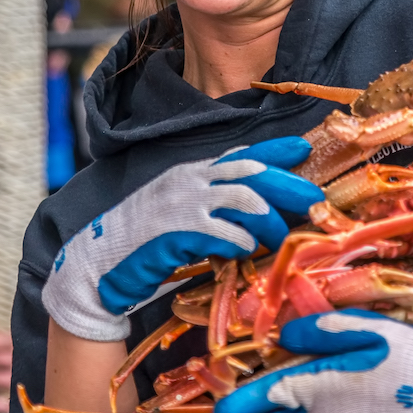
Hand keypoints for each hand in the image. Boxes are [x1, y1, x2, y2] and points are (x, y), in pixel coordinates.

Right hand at [42, 137, 322, 341]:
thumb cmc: (144, 243)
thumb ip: (211, 204)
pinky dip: (242, 242)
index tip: (301, 148)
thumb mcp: (179, 210)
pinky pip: (224, 233)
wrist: (98, 265)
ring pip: (244, 200)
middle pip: (251, 173)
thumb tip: (254, 211)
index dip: (273, 151)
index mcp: (191, 173)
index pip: (240, 155)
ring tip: (280, 238)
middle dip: (286, 184)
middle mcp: (189, 181)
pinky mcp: (177, 232)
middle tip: (313, 199)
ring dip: (269, 220)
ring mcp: (183, 205)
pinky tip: (249, 252)